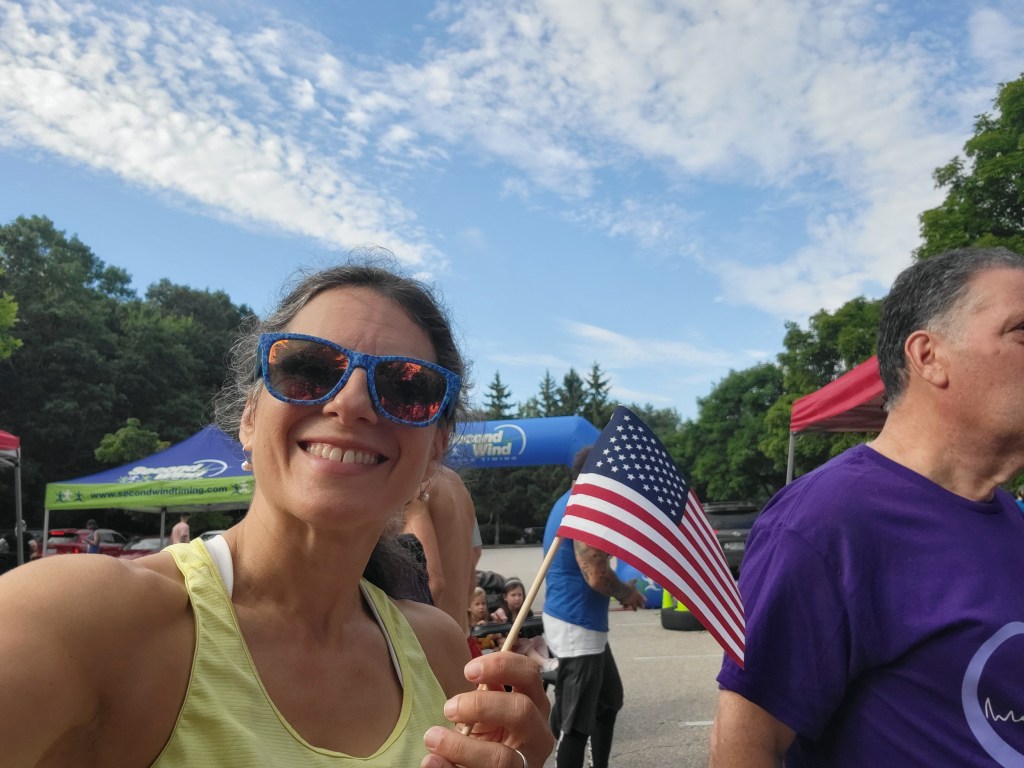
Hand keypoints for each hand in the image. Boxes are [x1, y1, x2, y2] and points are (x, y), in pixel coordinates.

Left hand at [421, 651, 553, 767]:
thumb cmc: (493, 738)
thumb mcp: (493, 713)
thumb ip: (487, 694)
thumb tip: (474, 675)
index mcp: (535, 706)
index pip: (529, 674)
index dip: (501, 666)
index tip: (468, 671)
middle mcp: (538, 734)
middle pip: (521, 710)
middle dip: (481, 705)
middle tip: (449, 708)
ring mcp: (527, 764)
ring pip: (502, 758)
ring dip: (460, 747)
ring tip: (433, 738)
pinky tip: (431, 761)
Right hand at [619, 580, 646, 610]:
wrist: (622, 591)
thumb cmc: (627, 586)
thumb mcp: (631, 582)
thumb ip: (634, 581)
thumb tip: (636, 578)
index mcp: (637, 594)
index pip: (642, 597)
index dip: (644, 599)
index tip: (646, 601)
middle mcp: (634, 599)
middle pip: (639, 604)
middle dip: (641, 605)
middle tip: (643, 607)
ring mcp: (630, 602)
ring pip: (633, 607)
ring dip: (633, 608)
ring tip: (634, 610)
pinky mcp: (625, 604)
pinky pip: (625, 606)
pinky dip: (624, 606)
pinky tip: (622, 605)